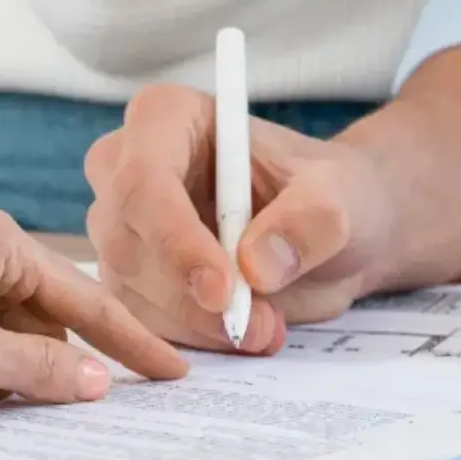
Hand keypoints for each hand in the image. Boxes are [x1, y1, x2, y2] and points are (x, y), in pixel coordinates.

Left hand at [0, 212, 189, 400]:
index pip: (91, 304)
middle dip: (64, 366)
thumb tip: (95, 384)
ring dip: (10, 375)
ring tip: (6, 401)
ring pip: (7, 337)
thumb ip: (35, 369)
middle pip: (50, 322)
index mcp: (4, 247)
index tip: (174, 371)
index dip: (135, 343)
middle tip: (105, 403)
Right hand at [84, 85, 395, 353]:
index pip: (144, 180)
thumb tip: (255, 266)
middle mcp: (126, 169)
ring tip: (268, 326)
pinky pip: (140, 323)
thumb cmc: (329, 194)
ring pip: (129, 292)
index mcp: (166, 119)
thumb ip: (306, 223)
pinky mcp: (130, 279)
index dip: (175, 241)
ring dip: (197, 326)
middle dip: (190, 299)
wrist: (330, 234)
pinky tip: (244, 334)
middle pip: (127, 243)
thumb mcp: (338, 199)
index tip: (223, 291)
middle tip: (261, 325)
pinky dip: (192, 340)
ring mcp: (121, 228)